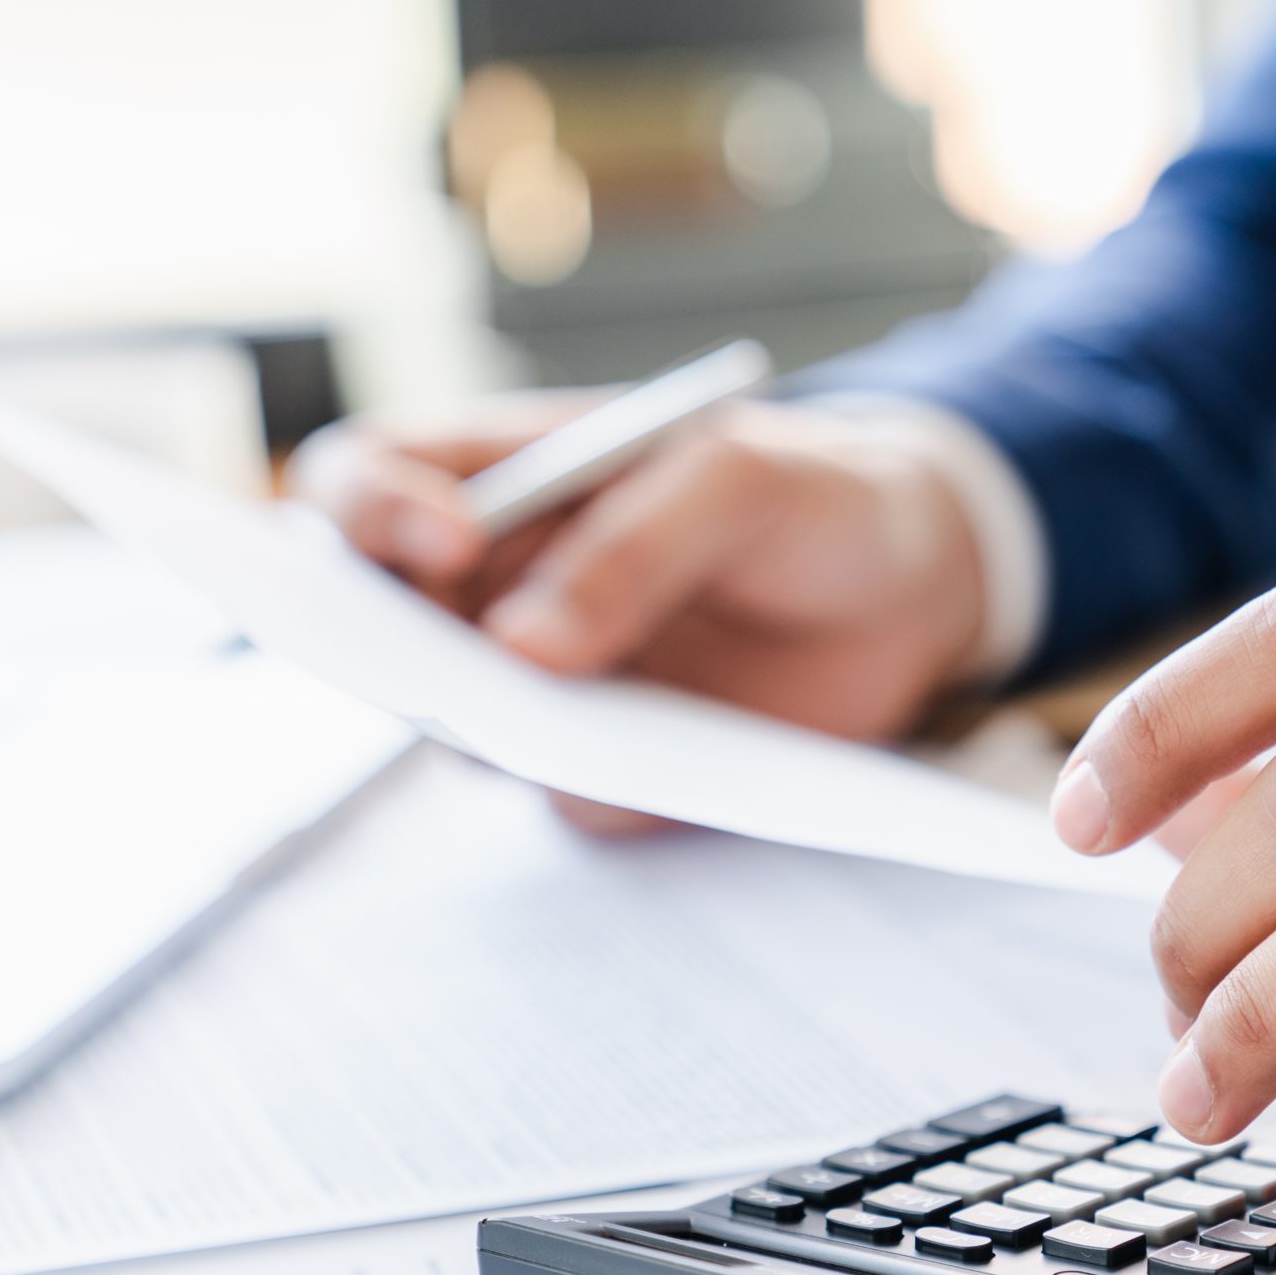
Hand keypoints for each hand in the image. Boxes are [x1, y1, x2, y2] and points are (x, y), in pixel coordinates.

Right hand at [290, 398, 990, 827]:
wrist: (910, 590)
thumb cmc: (808, 495)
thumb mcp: (738, 479)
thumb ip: (635, 547)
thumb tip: (523, 652)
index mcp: (498, 477)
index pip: (365, 481)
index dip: (370, 511)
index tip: (451, 543)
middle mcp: (492, 587)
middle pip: (374, 626)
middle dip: (397, 649)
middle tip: (462, 670)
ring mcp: (540, 686)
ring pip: (460, 730)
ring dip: (504, 733)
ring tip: (588, 722)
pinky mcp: (603, 769)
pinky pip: (564, 797)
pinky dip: (602, 788)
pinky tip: (674, 768)